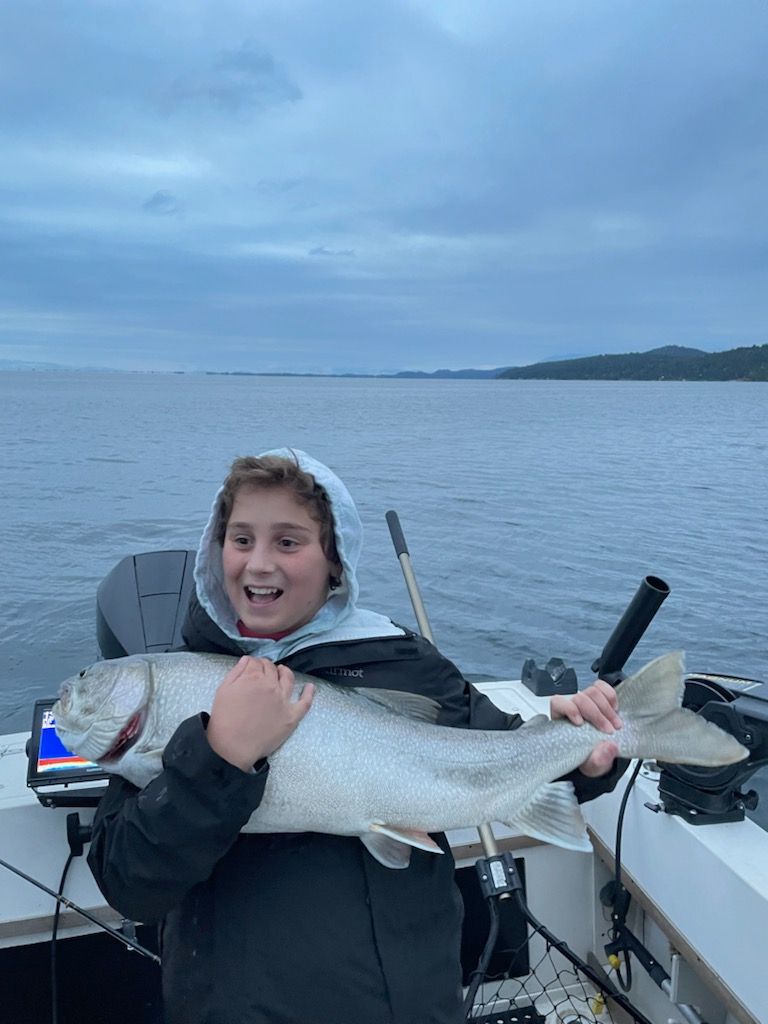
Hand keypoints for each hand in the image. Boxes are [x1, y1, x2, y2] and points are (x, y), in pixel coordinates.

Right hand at [206, 657, 313, 772]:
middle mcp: (271, 685)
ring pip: (288, 679)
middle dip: (267, 666)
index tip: (251, 665)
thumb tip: (247, 660)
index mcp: (253, 677)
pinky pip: (305, 702)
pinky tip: (310, 687)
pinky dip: (309, 693)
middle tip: (263, 669)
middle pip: (272, 668)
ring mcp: (283, 700)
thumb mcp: (223, 690)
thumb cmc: (224, 719)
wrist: (233, 746)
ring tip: (282, 671)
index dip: (254, 662)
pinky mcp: (291, 716)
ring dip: (285, 672)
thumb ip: (236, 672)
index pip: (257, 662)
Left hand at [550, 679, 621, 777]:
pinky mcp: (599, 698)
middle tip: (609, 731)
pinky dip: (611, 697)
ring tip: (615, 725)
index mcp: (562, 720)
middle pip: (580, 698)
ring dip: (607, 709)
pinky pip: (603, 687)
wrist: (600, 756)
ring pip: (593, 691)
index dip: (569, 709)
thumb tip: (609, 747)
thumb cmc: (590, 758)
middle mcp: (573, 707)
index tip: (580, 723)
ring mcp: (586, 701)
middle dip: (597, 715)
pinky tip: (615, 710)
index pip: (558, 702)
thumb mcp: (592, 766)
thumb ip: (598, 760)